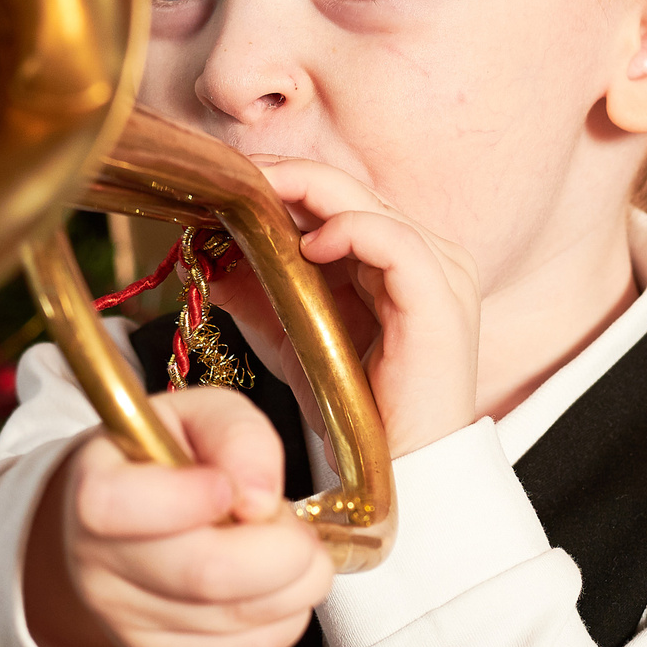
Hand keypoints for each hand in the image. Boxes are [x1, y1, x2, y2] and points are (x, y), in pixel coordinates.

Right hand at [24, 387, 330, 646]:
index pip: (120, 506)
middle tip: (299, 530)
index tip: (229, 487)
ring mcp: (126, 619)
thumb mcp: (196, 416)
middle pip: (203, 575)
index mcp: (96, 487)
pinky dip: (285, 619)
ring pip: (234, 620)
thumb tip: (259, 496)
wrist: (123, 525)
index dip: (190, 498)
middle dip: (282, 551)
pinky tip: (281, 587)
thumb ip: (236, 433)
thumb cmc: (163, 460)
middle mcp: (97, 562)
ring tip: (293, 551)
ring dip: (294, 586)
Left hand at [215, 158, 481, 458]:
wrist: (393, 473)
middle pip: (354, 191)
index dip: (287, 179)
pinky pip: (396, 244)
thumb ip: (258, 291)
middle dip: (288, 177)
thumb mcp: (292, 337)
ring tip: (259, 198)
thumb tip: (204, 254)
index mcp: (401, 258)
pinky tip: (308, 245)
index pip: (343, 196)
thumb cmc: (353, 409)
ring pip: (371, 206)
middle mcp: (430, 256)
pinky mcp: (439, 302)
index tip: (232, 175)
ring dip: (309, 194)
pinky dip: (350, 232)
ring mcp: (442, 275)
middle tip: (235, 173)